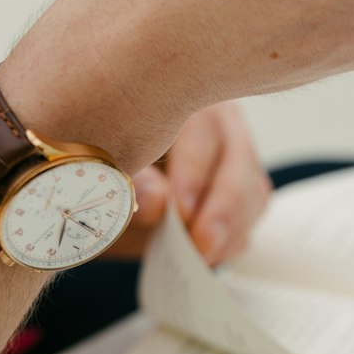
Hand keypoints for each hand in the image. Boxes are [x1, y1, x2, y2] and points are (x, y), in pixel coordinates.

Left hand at [103, 103, 270, 265]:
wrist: (101, 186)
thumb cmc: (99, 166)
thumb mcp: (104, 175)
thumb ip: (130, 183)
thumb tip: (157, 199)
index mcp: (178, 97)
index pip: (201, 129)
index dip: (195, 173)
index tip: (181, 213)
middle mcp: (217, 118)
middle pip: (239, 159)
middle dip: (224, 208)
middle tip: (201, 247)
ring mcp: (236, 150)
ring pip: (252, 187)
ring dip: (230, 228)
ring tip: (200, 257)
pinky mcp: (245, 184)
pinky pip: (254, 208)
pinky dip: (235, 236)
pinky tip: (210, 254)